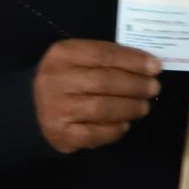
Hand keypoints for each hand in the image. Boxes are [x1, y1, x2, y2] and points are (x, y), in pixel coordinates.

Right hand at [33, 40, 163, 153]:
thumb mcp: (79, 59)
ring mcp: (56, 107)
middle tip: (153, 88)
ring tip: (144, 107)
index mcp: (62, 54)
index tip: (156, 67)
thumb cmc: (67, 79)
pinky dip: (115, 130)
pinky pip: (95, 133)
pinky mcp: (60, 133)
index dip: (133, 61)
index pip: (104, 54)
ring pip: (102, 108)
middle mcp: (55, 79)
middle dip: (135, 85)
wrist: (32, 107)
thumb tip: (148, 66)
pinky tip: (124, 125)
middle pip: (105, 81)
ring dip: (129, 108)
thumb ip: (108, 59)